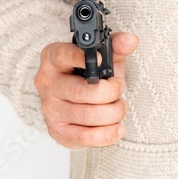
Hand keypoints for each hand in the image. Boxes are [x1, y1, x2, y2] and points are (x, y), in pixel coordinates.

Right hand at [33, 32, 138, 148]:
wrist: (71, 96)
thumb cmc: (87, 73)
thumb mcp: (102, 55)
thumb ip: (116, 46)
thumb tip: (130, 41)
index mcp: (53, 58)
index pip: (63, 55)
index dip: (81, 57)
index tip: (100, 58)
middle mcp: (48, 84)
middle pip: (81, 92)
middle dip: (110, 92)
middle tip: (119, 88)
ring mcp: (50, 109)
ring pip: (86, 116)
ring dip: (113, 113)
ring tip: (119, 106)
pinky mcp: (58, 130)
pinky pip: (84, 138)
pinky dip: (107, 134)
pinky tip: (117, 127)